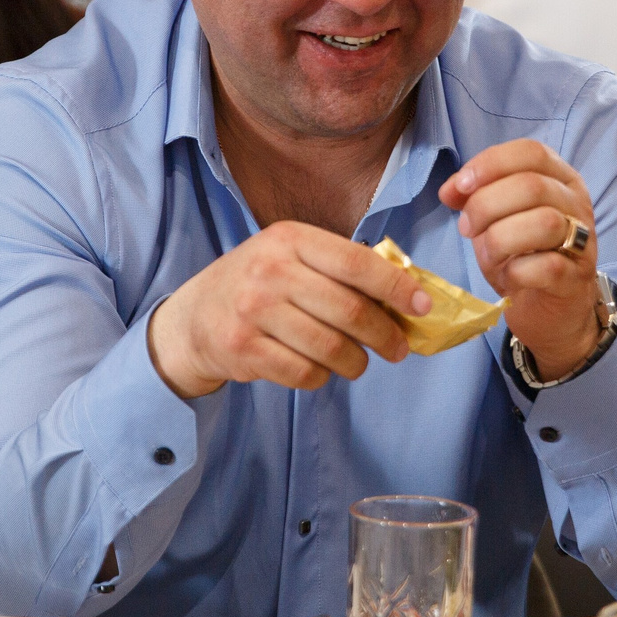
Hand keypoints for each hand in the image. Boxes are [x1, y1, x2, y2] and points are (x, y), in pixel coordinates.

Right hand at [147, 221, 430, 400]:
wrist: (194, 317)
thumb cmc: (258, 285)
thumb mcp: (292, 258)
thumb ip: (340, 268)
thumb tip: (407, 294)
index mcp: (290, 239)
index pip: (356, 262)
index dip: (396, 286)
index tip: (423, 306)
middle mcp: (269, 271)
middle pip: (350, 311)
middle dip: (386, 335)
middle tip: (399, 348)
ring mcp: (252, 311)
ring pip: (331, 348)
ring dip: (356, 362)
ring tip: (357, 362)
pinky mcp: (243, 349)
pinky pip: (305, 373)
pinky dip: (322, 377)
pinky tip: (319, 369)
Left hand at [439, 140, 602, 379]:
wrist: (549, 311)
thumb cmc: (523, 257)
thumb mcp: (495, 221)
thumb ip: (474, 197)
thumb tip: (449, 190)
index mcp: (560, 179)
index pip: (531, 152)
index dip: (491, 164)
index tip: (460, 187)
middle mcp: (577, 204)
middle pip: (533, 186)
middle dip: (487, 205)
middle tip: (467, 228)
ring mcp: (583, 242)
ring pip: (545, 223)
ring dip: (501, 239)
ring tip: (488, 255)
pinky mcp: (577, 279)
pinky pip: (547, 267)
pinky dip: (517, 271)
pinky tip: (508, 278)